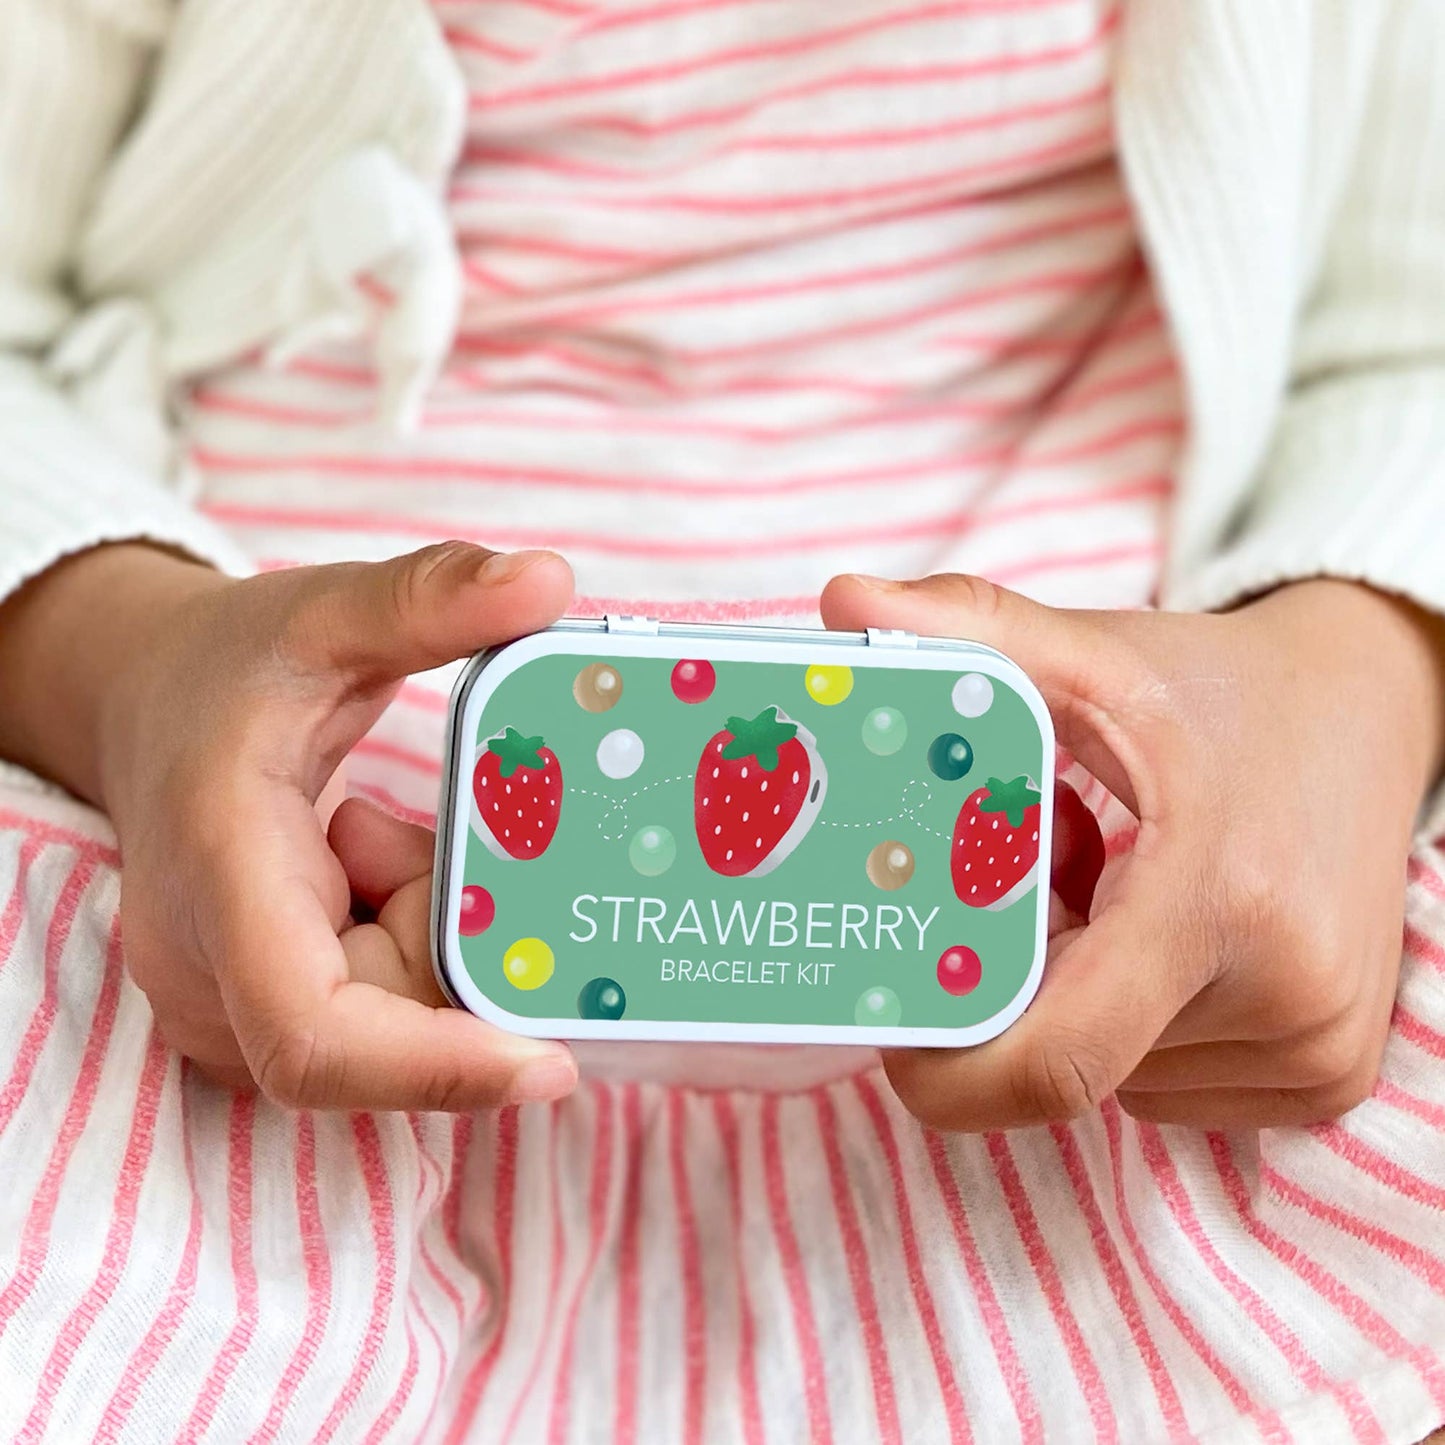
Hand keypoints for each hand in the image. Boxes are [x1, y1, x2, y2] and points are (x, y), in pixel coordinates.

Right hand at [0, 541, 580, 1109]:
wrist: (145, 706)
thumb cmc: (224, 667)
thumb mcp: (322, 613)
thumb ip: (428, 596)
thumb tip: (549, 578)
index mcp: (218, 886)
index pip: (317, 1035)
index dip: (436, 1068)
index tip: (551, 1062)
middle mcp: (209, 976)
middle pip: (385, 1027)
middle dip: (448, 935)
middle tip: (420, 833)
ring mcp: (230, 1003)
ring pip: (391, 1017)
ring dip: (426, 924)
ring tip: (375, 831)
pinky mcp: (261, 1007)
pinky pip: (378, 1004)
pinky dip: (409, 930)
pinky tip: (372, 858)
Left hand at [822, 573, 1444, 1129]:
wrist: (1374, 717)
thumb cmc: (1228, 692)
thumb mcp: (1102, 657)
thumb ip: (972, 631)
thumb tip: (844, 600)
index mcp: (1219, 901)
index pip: (1057, 1062)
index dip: (949, 1068)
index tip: (894, 1015)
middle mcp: (1286, 1000)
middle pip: (1072, 1054)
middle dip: (1015, 990)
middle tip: (1009, 894)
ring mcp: (1317, 1049)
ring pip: (1117, 1073)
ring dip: (1075, 999)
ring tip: (1096, 893)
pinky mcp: (1332, 1073)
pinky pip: (1171, 1081)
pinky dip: (1133, 1019)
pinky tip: (1148, 931)